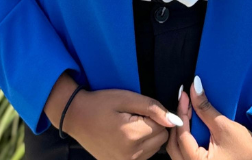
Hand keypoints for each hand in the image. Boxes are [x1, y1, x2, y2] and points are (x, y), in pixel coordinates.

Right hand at [63, 85, 183, 159]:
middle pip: (161, 139)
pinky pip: (144, 156)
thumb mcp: (126, 98)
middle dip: (154, 126)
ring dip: (148, 137)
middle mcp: (131, 154)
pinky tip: (127, 136)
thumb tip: (176, 120)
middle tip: (134, 117)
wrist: (75, 117)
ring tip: (129, 125)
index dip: (154, 115)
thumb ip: (153, 108)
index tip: (138, 110)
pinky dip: (141, 146)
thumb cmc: (100, 103)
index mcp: (132, 135)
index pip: (164, 126)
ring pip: (155, 148)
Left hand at [167, 76, 251, 159]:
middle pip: (173, 145)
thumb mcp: (224, 127)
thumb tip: (194, 86)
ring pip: (177, 150)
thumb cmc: (248, 147)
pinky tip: (191, 125)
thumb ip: (205, 108)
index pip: (181, 136)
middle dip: (177, 122)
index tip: (184, 94)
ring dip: (180, 130)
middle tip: (184, 102)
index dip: (181, 113)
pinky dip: (185, 139)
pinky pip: (185, 153)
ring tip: (187, 112)